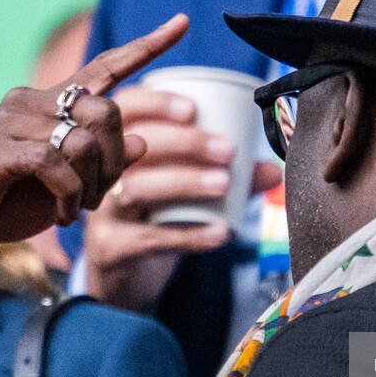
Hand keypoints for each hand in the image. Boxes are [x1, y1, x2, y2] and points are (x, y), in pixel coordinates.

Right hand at [0, 15, 187, 258]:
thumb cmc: (2, 202)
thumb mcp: (64, 186)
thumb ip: (101, 164)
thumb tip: (143, 142)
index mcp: (47, 103)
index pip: (104, 67)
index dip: (146, 47)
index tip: (184, 22)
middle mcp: (30, 100)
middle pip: (106, 110)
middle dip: (116, 160)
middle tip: (100, 198)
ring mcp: (12, 121)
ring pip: (85, 139)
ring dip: (94, 185)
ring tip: (78, 209)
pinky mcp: (0, 149)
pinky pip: (58, 163)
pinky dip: (71, 195)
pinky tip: (64, 215)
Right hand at [84, 86, 282, 310]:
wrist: (123, 273)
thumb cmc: (156, 215)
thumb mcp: (184, 190)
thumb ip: (225, 175)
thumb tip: (273, 169)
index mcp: (118, 144)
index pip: (125, 109)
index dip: (154, 103)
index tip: (194, 109)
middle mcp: (103, 173)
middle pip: (133, 146)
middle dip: (183, 143)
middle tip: (226, 150)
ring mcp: (103, 212)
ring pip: (135, 189)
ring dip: (183, 182)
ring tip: (223, 184)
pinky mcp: (110, 248)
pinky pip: (147, 239)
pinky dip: (188, 235)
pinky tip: (220, 231)